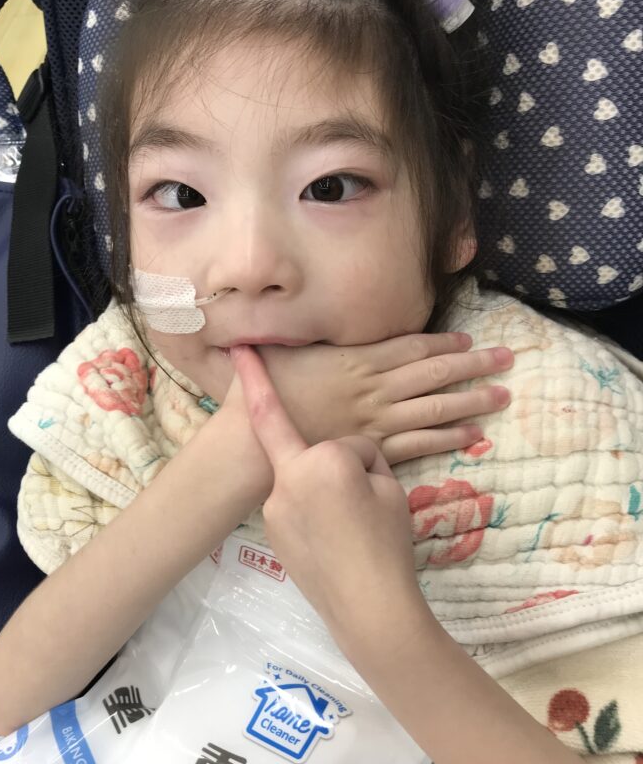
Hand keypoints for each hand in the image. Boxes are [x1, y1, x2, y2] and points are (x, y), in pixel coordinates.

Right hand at [224, 332, 511, 463]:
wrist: (254, 443)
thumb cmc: (266, 392)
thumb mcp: (290, 349)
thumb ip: (318, 334)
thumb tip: (329, 312)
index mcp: (358, 361)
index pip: (412, 348)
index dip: (444, 344)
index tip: (469, 341)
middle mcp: (375, 390)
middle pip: (434, 374)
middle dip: (474, 366)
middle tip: (508, 359)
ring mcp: (378, 423)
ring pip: (435, 409)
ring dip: (472, 401)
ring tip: (502, 395)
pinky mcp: (375, 451)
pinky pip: (420, 445)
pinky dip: (449, 439)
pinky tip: (473, 435)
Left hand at [231, 345, 434, 654]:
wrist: (369, 608)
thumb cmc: (386, 543)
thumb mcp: (388, 488)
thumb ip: (361, 458)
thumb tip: (346, 458)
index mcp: (318, 460)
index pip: (283, 414)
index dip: (255, 379)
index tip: (238, 349)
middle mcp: (286, 481)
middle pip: (313, 452)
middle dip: (334, 463)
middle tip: (356, 491)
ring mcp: (276, 511)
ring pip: (304, 481)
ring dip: (325, 491)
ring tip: (356, 525)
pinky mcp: (276, 534)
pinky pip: (297, 507)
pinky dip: (316, 513)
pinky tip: (339, 538)